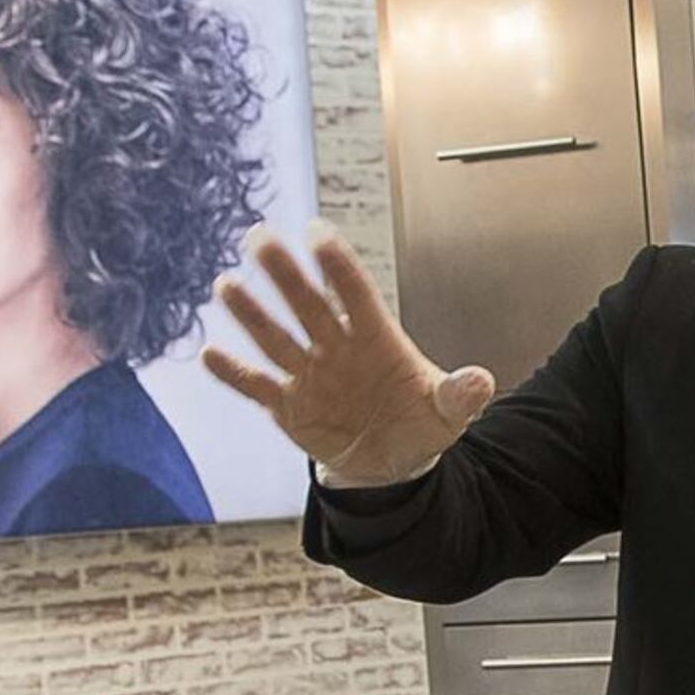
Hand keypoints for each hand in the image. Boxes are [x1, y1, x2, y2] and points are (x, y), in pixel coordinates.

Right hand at [207, 226, 496, 488]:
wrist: (393, 461)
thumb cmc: (420, 422)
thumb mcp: (448, 412)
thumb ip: (461, 395)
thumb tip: (483, 381)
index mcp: (377, 338)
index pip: (356, 294)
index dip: (338, 266)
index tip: (318, 233)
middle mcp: (337, 347)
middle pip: (309, 305)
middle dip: (285, 274)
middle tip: (259, 238)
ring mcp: (310, 374)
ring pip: (277, 337)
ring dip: (252, 314)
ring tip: (227, 286)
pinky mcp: (289, 405)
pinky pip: (258, 386)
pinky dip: (234, 374)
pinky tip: (211, 354)